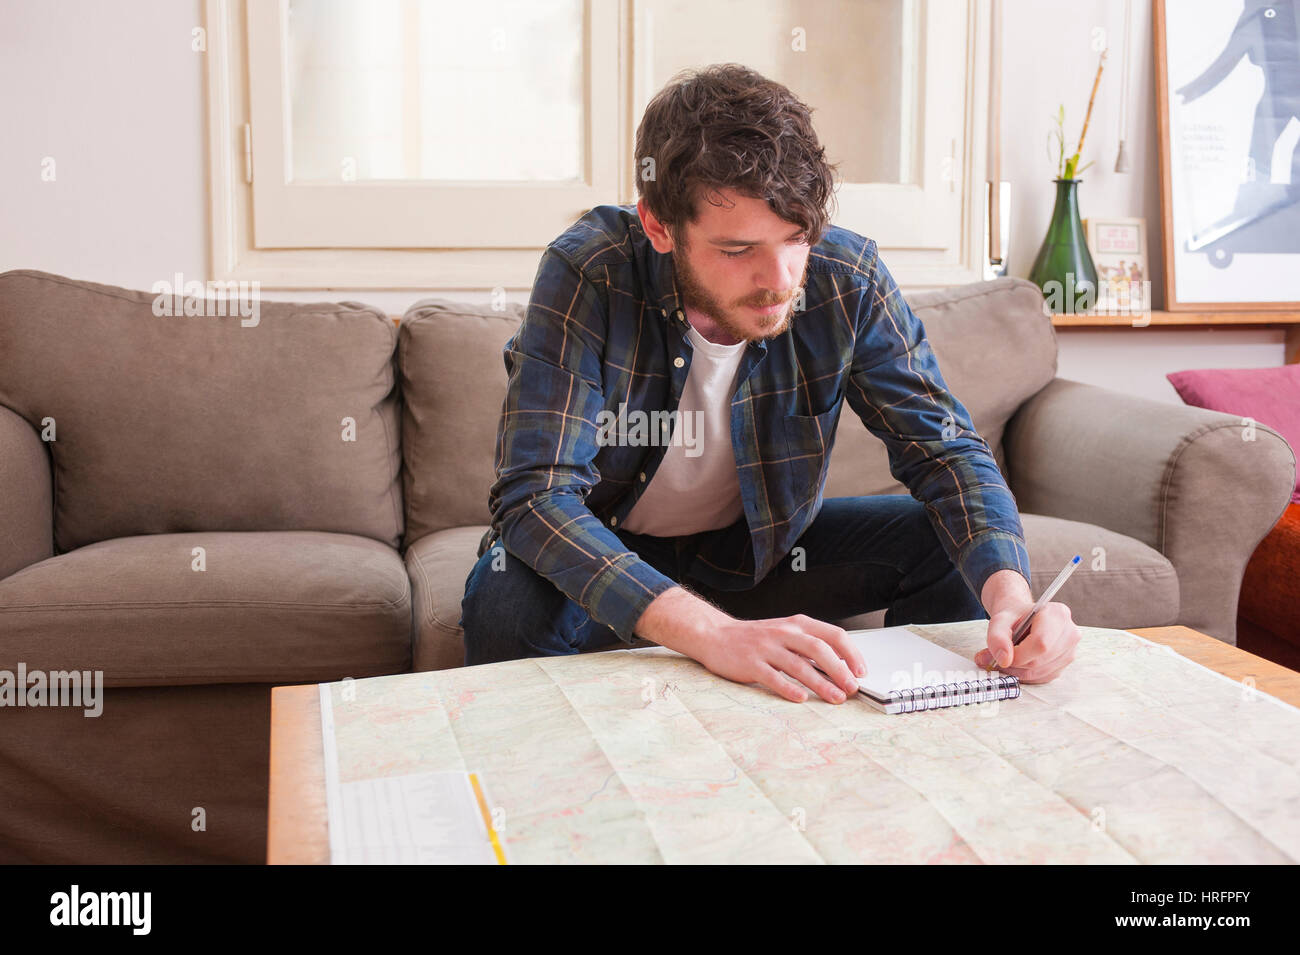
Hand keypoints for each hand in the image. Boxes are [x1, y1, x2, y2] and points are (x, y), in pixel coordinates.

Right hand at [695, 613, 867, 703]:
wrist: (715, 635)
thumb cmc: (755, 638)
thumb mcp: (785, 633)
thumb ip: (809, 645)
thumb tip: (841, 666)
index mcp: (796, 624)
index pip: (832, 634)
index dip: (850, 653)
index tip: (861, 671)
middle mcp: (783, 633)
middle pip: (818, 649)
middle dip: (840, 670)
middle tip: (852, 688)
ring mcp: (766, 648)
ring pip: (799, 665)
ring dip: (820, 683)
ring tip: (835, 698)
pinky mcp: (751, 664)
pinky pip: (773, 677)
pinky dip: (788, 688)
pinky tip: (801, 698)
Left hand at [976, 601, 1078, 682]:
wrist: (1022, 617)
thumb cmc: (1014, 617)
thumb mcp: (999, 620)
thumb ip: (997, 637)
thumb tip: (1004, 660)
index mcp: (1057, 615)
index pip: (1041, 644)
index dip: (1018, 655)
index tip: (1002, 654)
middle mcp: (1070, 633)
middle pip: (1040, 660)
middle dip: (1016, 663)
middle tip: (999, 656)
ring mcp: (1070, 650)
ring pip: (1041, 672)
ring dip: (1018, 671)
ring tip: (1007, 658)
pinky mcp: (1065, 664)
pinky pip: (1043, 677)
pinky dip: (1026, 675)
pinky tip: (1018, 663)